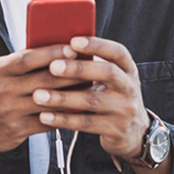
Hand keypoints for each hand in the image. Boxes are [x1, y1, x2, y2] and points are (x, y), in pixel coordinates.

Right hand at [0, 44, 87, 160]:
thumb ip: (21, 63)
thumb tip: (56, 49)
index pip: (28, 58)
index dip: (52, 53)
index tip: (73, 48)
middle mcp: (2, 90)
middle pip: (44, 79)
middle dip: (71, 73)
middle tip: (92, 68)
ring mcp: (9, 111)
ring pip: (49, 101)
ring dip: (73, 95)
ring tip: (90, 89)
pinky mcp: (17, 130)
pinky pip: (47, 121)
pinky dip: (64, 115)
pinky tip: (78, 110)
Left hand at [32, 37, 147, 160]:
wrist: (134, 132)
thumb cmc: (113, 98)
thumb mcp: (111, 80)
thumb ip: (92, 66)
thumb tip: (58, 49)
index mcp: (127, 69)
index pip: (117, 52)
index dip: (97, 45)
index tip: (74, 41)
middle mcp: (129, 87)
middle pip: (107, 73)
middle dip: (78, 68)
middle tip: (53, 66)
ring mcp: (125, 110)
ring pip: (92, 100)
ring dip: (62, 97)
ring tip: (38, 95)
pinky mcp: (115, 129)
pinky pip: (85, 124)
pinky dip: (63, 120)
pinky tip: (45, 116)